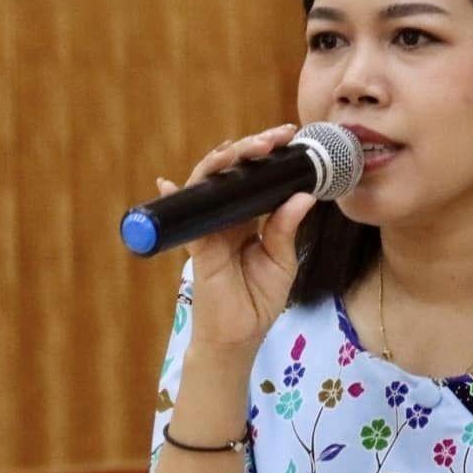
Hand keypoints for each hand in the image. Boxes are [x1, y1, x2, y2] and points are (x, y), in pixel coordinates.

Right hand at [170, 124, 316, 353]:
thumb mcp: (282, 261)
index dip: (269, 156)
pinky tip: (168, 182)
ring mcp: (209, 227)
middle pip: (233, 172)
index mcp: (250, 217)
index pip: (257, 178)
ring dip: (224, 162)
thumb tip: (304, 196)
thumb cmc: (259, 299)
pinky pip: (185, 217)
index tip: (289, 137)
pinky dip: (175, 198)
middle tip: (274, 137)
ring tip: (245, 148)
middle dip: (251, 149)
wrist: (240, 336)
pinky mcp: (197, 245)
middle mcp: (227, 216)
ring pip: (209, 184)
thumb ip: (287, 228)